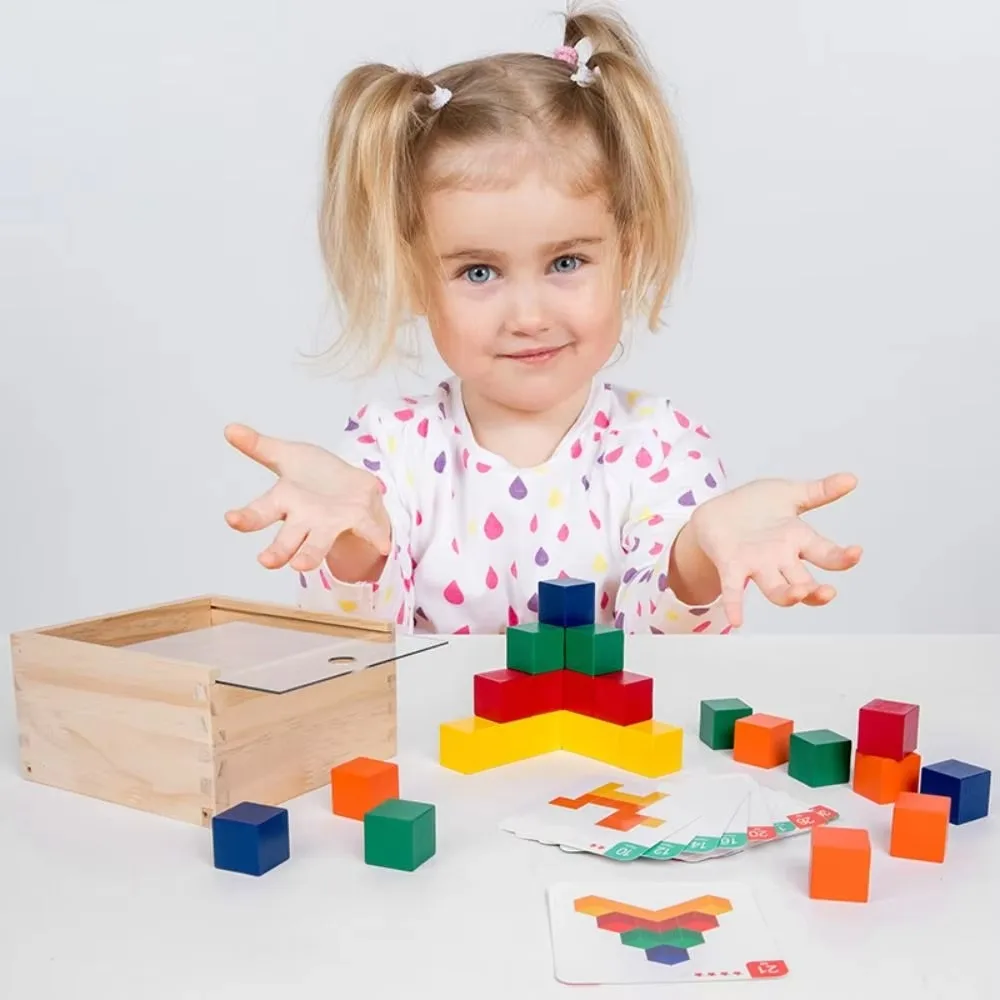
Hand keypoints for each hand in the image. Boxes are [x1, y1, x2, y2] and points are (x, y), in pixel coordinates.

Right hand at [223, 423, 389, 573]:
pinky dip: (375, 537)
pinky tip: (383, 545)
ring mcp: (331, 524)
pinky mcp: (358, 520)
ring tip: (300, 566)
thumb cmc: (314, 476)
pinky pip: (367, 530)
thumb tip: (229, 428)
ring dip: (310, 554)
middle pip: (288, 538)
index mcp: (285, 501)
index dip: (246, 518)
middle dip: (278, 550)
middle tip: (266, 561)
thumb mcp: (288, 455)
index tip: (231, 519)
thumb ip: (260, 446)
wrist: (351, 486)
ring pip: (319, 543)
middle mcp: (305, 520)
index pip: (260, 512)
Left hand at [687, 472, 861, 627]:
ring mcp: (757, 565)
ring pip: (777, 589)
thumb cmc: (755, 506)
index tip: (856, 552)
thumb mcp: (788, 494)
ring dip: (788, 595)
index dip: (842, 557)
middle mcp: (780, 558)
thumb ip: (819, 491)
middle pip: (803, 581)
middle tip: (827, 592)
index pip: (825, 553)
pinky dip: (736, 605)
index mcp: (797, 539)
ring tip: (796, 594)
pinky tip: (737, 620)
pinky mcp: (731, 566)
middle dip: (816, 589)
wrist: (717, 511)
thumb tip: (852, 478)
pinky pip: (734, 589)